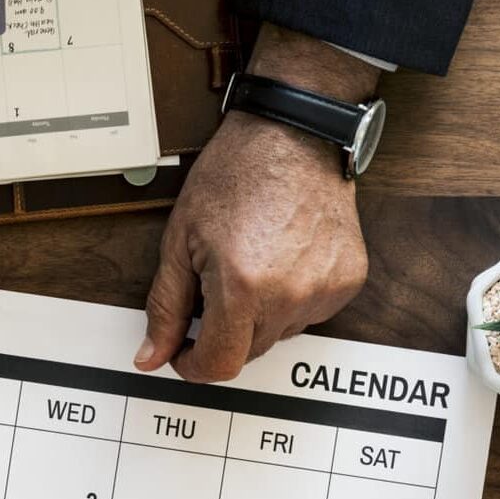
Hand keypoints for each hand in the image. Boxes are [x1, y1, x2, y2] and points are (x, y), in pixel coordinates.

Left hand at [135, 26, 373, 383]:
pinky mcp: (348, 280)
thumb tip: (151, 356)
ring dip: (258, 316)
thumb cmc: (236, 173)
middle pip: (248, 352)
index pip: (219, 365)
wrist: (294, 133)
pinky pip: (311, 313)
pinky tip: (280, 261)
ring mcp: (324, 289)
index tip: (184, 351)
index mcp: (242, 286)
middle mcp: (290, 294)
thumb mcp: (180, 240)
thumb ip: (165, 306)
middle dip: (223, 332)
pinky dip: (290, 299)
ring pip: (279, 334)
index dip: (193, 365)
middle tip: (213, 287)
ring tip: (251, 264)